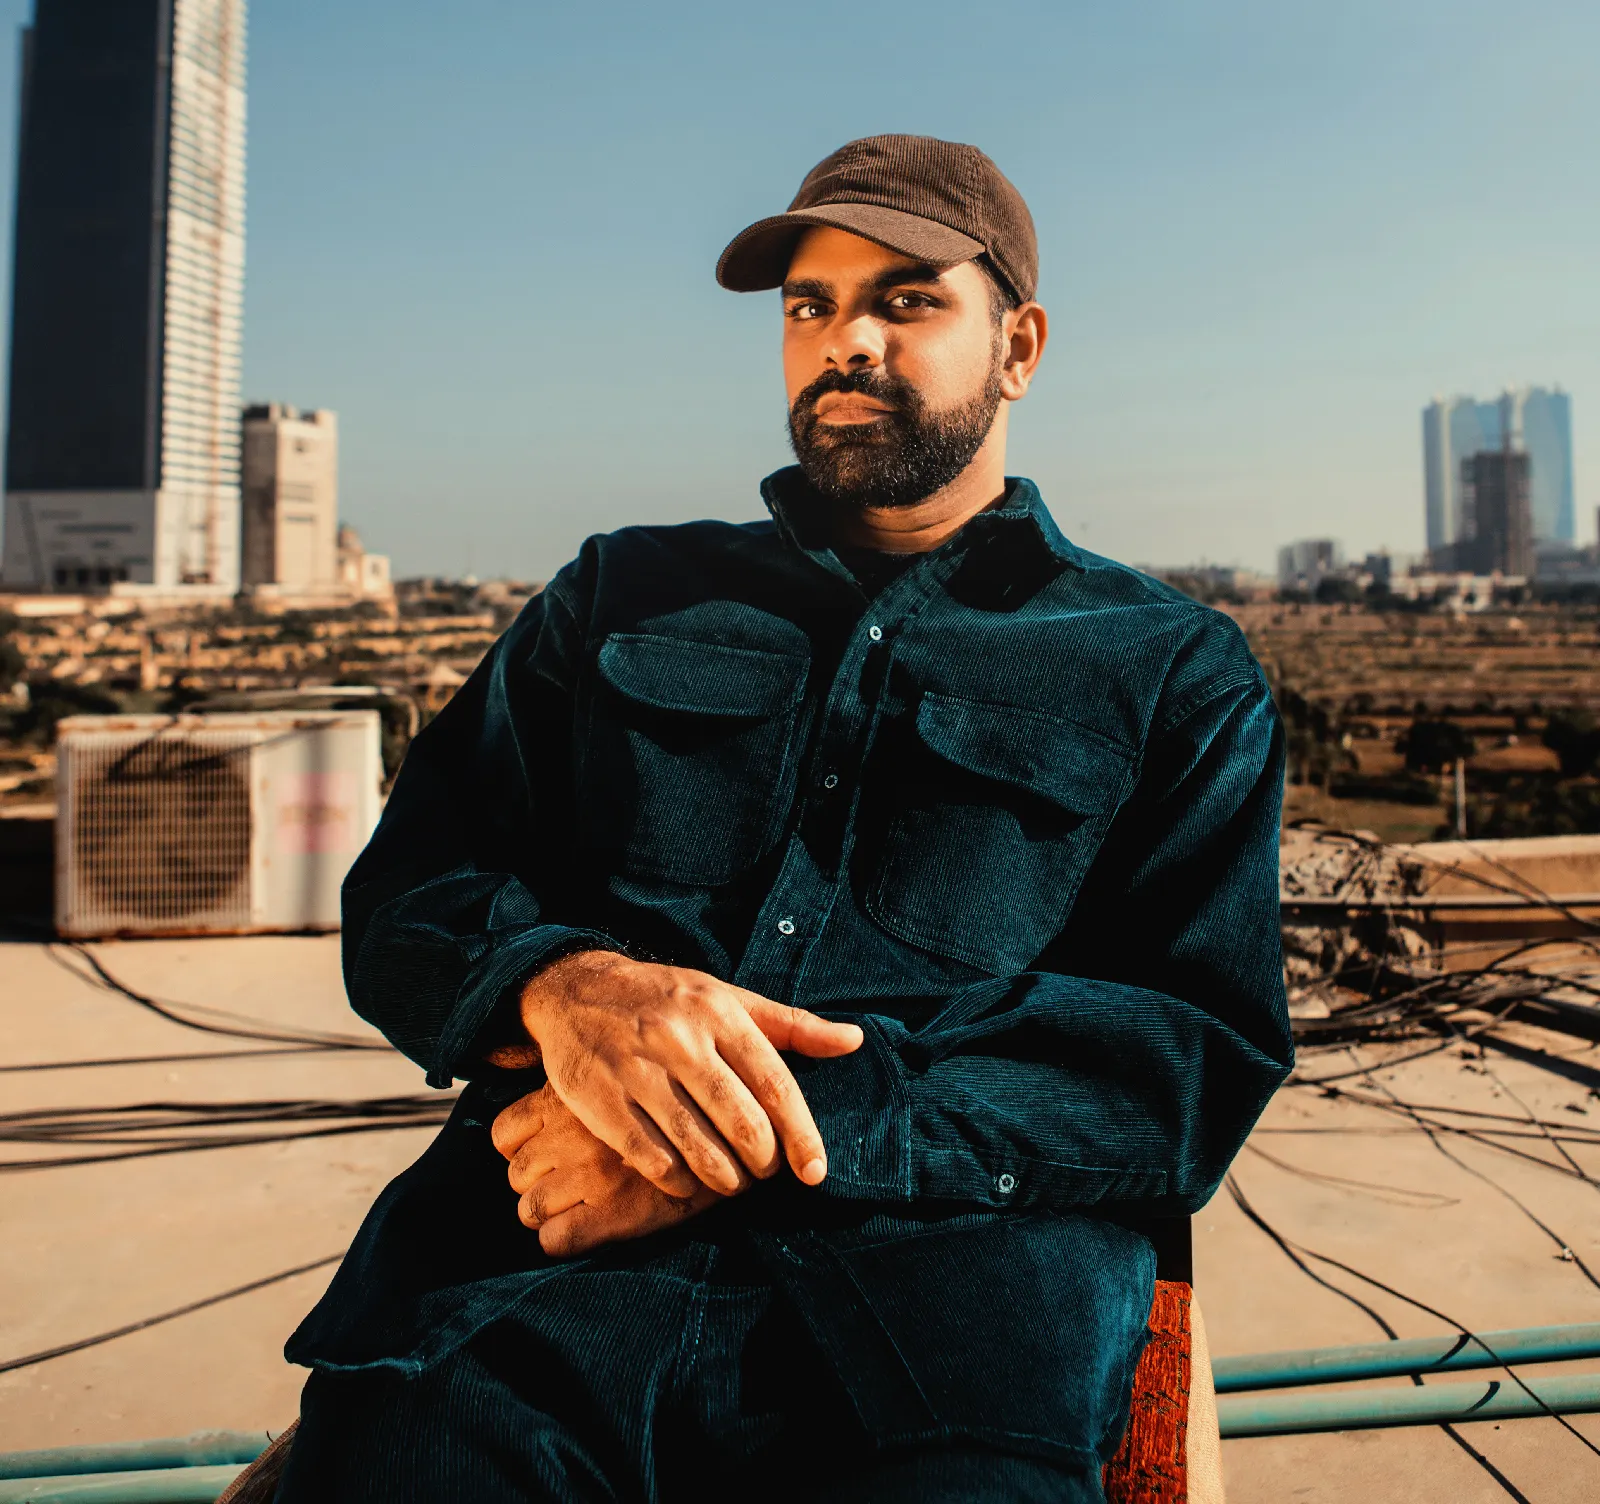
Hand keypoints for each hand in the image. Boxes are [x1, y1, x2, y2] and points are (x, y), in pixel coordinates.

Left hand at [492, 1084, 720, 1256]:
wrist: (740, 1135)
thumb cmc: (688, 1102)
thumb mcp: (636, 1076)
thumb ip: (595, 1086)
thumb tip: (560, 1094)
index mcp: (571, 1097)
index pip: (505, 1131)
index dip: (520, 1148)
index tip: (544, 1151)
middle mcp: (571, 1133)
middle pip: (516, 1172)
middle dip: (537, 1183)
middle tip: (570, 1182)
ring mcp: (588, 1174)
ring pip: (531, 1209)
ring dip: (550, 1215)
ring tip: (583, 1207)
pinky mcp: (610, 1214)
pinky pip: (556, 1240)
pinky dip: (565, 1240)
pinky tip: (592, 1229)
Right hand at [515, 951, 862, 1199]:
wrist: (576, 990)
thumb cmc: (666, 998)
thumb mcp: (727, 997)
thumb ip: (792, 1025)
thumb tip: (854, 1041)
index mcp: (718, 1013)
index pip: (775, 1085)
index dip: (801, 1135)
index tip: (814, 1172)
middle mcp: (680, 1040)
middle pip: (743, 1124)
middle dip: (763, 1163)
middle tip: (764, 1172)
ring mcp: (638, 1072)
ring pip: (700, 1149)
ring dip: (726, 1180)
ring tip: (732, 1182)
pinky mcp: (602, 1102)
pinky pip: (654, 1162)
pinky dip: (679, 1183)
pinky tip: (687, 1181)